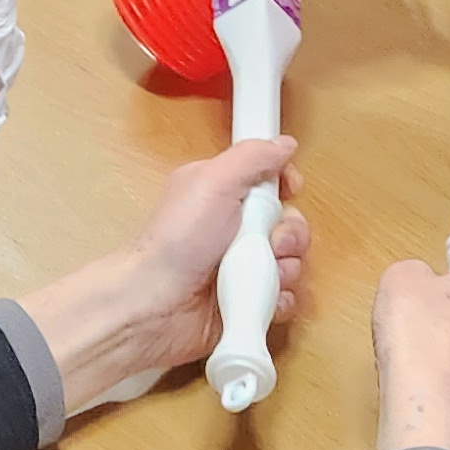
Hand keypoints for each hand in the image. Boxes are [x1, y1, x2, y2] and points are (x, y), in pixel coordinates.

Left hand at [19, 138, 308, 409]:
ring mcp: (243, 268)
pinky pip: (285, 298)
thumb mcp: (212, 183)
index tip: (289, 189)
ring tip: (260, 276)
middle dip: (290, 234)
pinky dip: (280, 300)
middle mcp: (236, 230)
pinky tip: (263, 301)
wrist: (157, 305)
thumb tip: (284, 143)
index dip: (285, 185)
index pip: (270, 182)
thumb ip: (251, 158)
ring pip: (292, 262)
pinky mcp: (248, 302)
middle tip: (271, 243)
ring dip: (286, 270)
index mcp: (222, 194)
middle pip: (290, 224)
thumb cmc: (178, 240)